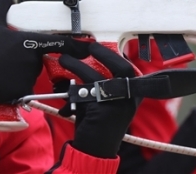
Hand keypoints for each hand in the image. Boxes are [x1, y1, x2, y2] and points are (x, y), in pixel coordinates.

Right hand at [0, 0, 89, 103]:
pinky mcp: (20, 92)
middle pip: (41, 57)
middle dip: (30, 55)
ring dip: (23, 68)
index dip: (77, 46)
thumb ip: (5, 0)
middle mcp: (32, 61)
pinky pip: (24, 86)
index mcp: (29, 42)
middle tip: (10, 54)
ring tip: (2, 64)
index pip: (60, 44)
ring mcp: (27, 78)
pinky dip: (16, 82)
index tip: (87, 46)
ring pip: (32, 71)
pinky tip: (2, 76)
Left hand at [58, 43, 137, 158]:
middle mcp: (130, 98)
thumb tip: (89, 59)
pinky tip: (62, 83)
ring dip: (76, 66)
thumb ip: (104, 83)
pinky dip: (71, 85)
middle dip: (105, 54)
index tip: (96, 47)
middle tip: (89, 46)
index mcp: (133, 94)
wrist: (96, 150)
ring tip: (64, 59)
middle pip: (122, 68)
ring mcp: (118, 104)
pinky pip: (84, 91)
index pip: (128, 68)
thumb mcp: (109, 101)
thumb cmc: (100, 124)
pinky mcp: (102, 111)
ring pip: (95, 77)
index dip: (112, 56)